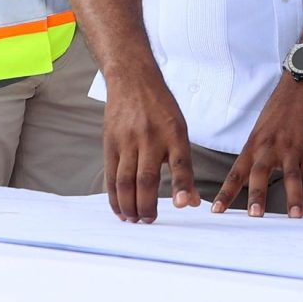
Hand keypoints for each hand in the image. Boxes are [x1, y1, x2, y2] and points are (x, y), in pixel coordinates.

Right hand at [102, 62, 196, 221]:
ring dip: (129, 205)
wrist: (132, 80)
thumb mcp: (180, 130)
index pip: (180, 163)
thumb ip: (184, 167)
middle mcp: (150, 138)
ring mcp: (128, 140)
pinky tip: (119, 209)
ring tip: (134, 220)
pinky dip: (114, 196)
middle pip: (146, 179)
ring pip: (125, 181)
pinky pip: (111, 175)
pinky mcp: (110, 143)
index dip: (181, 185)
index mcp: (174, 134)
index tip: (183, 204)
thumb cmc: (161, 109)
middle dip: (147, 206)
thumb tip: (191, 201)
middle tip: (149, 221)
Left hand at [216, 76, 302, 218]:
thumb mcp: (260, 130)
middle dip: (257, 195)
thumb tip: (248, 177)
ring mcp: (291, 149)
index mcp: (254, 144)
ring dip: (292, 197)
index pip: (236, 172)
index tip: (216, 211)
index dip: (226, 192)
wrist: (301, 88)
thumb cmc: (279, 110)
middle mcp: (270, 148)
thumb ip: (256, 154)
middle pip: (260, 174)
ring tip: (293, 216)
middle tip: (254, 216)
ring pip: (291, 176)